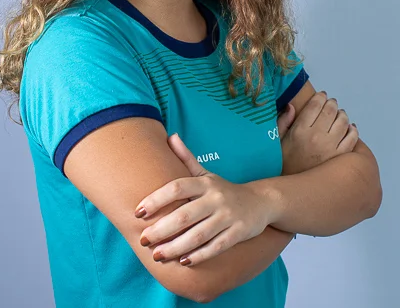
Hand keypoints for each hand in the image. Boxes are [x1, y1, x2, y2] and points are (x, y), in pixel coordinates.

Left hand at [134, 134, 279, 266]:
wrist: (261, 201)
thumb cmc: (224, 190)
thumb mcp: (206, 173)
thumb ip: (186, 158)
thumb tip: (170, 136)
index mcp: (204, 183)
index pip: (177, 187)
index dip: (156, 199)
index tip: (138, 212)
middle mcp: (215, 198)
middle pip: (184, 215)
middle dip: (161, 229)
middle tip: (143, 240)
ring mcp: (228, 216)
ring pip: (198, 235)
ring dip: (175, 247)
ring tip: (157, 255)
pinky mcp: (238, 233)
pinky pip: (216, 247)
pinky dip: (199, 255)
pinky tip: (183, 262)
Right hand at [278, 91, 358, 175]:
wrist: (294, 191)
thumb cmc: (284, 164)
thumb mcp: (278, 141)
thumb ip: (283, 121)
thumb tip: (292, 106)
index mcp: (300, 130)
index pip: (314, 105)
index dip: (320, 97)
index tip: (322, 95)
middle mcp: (317, 137)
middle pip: (330, 111)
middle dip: (332, 103)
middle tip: (332, 103)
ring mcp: (331, 148)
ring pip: (343, 122)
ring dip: (343, 114)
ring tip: (340, 114)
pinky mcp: (341, 158)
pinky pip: (353, 138)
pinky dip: (353, 130)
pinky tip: (349, 128)